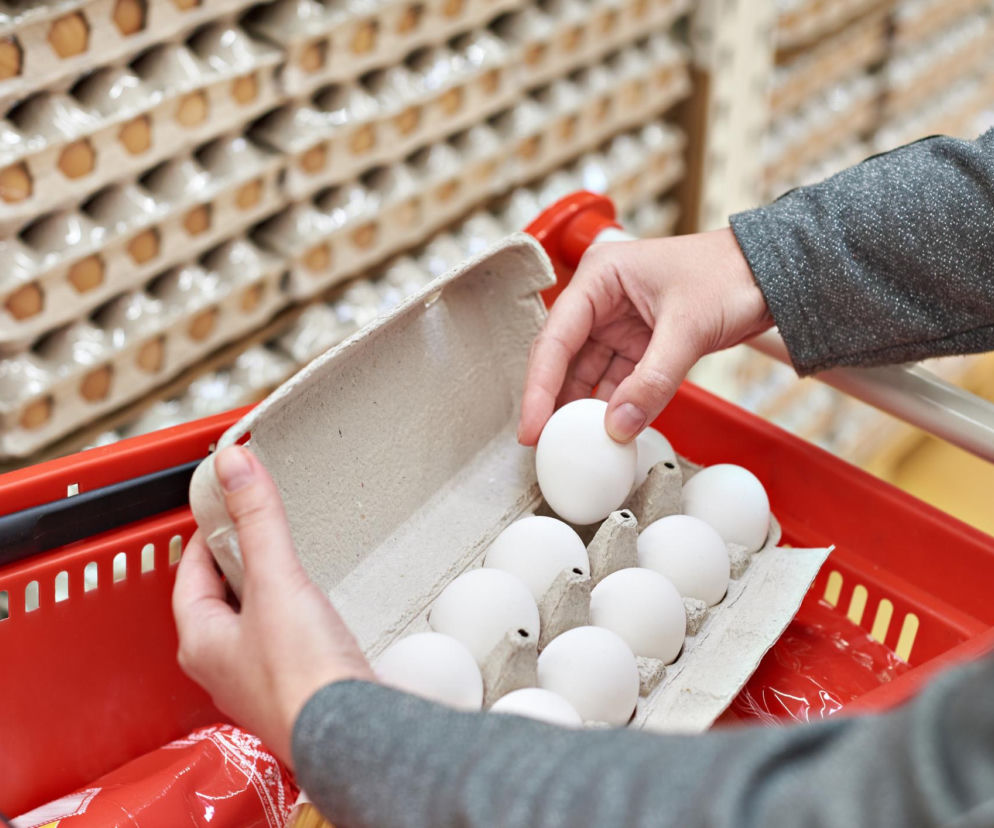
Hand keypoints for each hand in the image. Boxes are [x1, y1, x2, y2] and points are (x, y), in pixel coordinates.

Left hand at [173, 445, 373, 768]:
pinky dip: (293, 611)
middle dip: (237, 558)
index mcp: (201, 641)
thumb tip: (235, 465)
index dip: (206, 535)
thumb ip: (258, 521)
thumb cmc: (303, 678)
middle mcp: (224, 665)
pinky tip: (316, 605)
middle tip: (257, 526)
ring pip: (252, 618)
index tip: (223, 507)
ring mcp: (260, 678)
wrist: (351, 733)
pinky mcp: (296, 684)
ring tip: (288, 559)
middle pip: (219, 595)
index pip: (189, 574)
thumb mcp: (276, 582)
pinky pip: (283, 636)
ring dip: (266, 586)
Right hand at [518, 228, 771, 444]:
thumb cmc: (730, 275)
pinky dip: (610, 407)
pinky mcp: (637, 344)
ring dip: (581, 408)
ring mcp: (617, 323)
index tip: (531, 427)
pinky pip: (614, 381)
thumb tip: (618, 427)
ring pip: (585, 373)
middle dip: (553, 401)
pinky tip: (606, 433)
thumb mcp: (689, 328)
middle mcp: (599, 299)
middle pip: (562, 358)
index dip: (539, 386)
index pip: (555, 337)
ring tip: (573, 445)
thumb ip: (653, 380)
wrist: (773, 273)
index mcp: (599, 277)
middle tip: (542, 445)